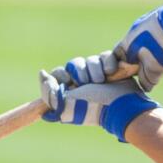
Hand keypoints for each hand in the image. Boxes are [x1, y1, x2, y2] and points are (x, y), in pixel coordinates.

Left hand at [39, 61, 158, 142]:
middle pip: (74, 64)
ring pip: (90, 60)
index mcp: (69, 91)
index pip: (58, 73)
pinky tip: (111, 73)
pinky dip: (108, 62)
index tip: (68, 81)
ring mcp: (98, 75)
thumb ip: (48, 92)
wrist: (120, 105)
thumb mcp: (64, 104)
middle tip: (87, 83)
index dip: (62, 75)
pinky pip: (105, 56)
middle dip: (80, 72)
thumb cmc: (92, 106)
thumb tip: (42, 73)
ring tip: (102, 81)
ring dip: (95, 69)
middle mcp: (83, 82)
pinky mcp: (112, 68)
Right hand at [114, 0, 162, 90]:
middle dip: (153, 66)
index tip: (127, 76)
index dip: (119, 66)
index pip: (119, 54)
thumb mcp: (154, 66)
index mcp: (132, 37)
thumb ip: (147, 79)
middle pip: (144, 56)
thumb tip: (146, 85)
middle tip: (160, 69)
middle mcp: (144, 31)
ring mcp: (162, 29)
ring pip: (162, 53)